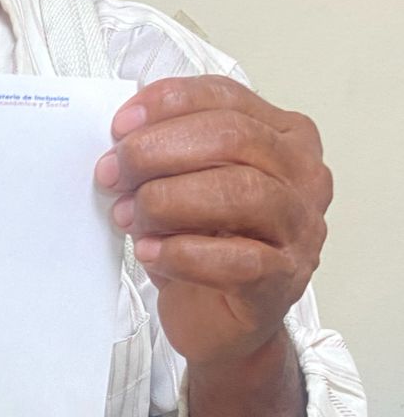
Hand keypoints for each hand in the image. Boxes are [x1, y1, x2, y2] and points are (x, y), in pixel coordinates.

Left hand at [94, 76, 331, 368]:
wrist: (219, 318)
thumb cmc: (204, 240)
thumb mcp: (185, 180)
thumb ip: (167, 150)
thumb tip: (121, 138)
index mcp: (284, 136)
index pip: (227, 97)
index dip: (169, 104)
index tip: (121, 126)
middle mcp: (303, 177)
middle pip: (235, 139)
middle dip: (160, 151)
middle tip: (113, 172)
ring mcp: (300, 230)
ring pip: (241, 194)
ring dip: (168, 201)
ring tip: (127, 214)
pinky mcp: (283, 281)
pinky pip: (238, 260)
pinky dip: (182, 253)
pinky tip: (150, 252)